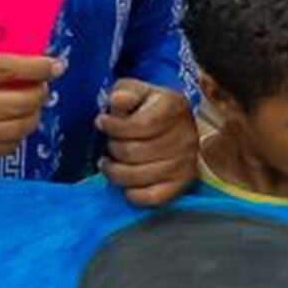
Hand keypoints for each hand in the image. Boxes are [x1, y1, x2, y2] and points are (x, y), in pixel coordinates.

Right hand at [0, 0, 60, 157]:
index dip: (38, 67)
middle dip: (40, 92)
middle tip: (44, 81)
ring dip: (32, 116)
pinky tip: (15, 124)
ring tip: (33, 102)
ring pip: (13, 130)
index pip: (7, 68)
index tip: (55, 62)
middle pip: (18, 104)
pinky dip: (15, 138)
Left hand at [97, 81, 198, 207]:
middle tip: (108, 144)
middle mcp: (186, 136)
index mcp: (174, 106)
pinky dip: (133, 193)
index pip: (142, 125)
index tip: (101, 122)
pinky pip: (153, 198)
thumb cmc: (144, 105)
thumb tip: (118, 101)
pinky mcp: (183, 183)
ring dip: (115, 172)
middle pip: (134, 152)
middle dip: (113, 148)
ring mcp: (186, 162)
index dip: (115, 127)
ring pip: (138, 177)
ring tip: (109, 163)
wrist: (168, 121)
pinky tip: (125, 183)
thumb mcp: (132, 89)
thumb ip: (124, 92)